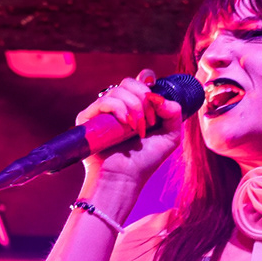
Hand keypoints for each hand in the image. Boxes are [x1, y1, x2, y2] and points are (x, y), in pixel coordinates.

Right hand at [77, 70, 183, 200]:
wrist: (124, 179)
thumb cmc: (144, 162)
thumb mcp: (170, 136)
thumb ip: (174, 113)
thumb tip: (159, 97)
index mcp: (133, 107)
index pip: (138, 81)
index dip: (147, 85)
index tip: (154, 103)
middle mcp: (116, 107)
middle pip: (129, 83)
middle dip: (143, 99)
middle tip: (149, 121)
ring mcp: (101, 112)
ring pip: (118, 91)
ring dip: (134, 108)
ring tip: (137, 129)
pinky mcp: (87, 118)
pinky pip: (104, 101)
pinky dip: (118, 109)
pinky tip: (125, 125)